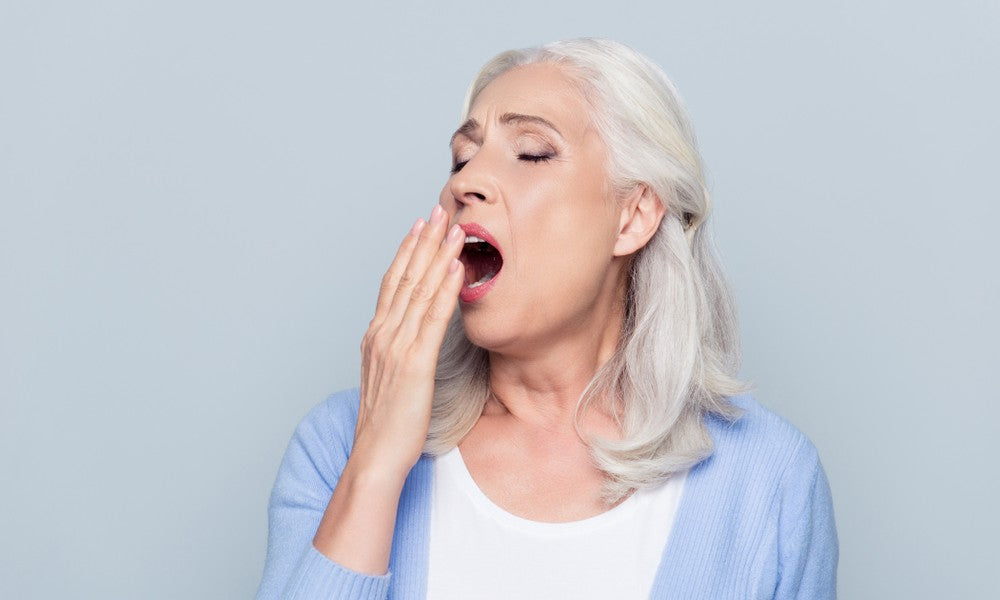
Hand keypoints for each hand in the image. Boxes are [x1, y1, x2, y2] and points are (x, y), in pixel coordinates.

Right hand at [352, 204, 464, 481]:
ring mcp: (396, 347)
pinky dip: (445, 289)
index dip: (407, 252)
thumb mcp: (390, 378)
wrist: (376, 456)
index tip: (420, 226)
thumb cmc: (387, 424)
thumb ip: (399, 352)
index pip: (392, 283)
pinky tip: (456, 268)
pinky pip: (433, 318)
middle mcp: (382, 334)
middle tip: (438, 212)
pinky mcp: (414, 363)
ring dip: (438, 256)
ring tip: (455, 229)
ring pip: (419, 290)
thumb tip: (413, 337)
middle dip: (423, 242)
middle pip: (405, 277)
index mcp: (376, 336)